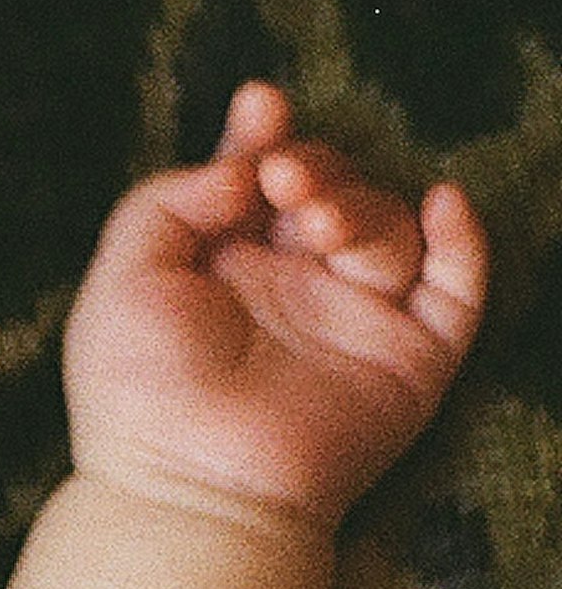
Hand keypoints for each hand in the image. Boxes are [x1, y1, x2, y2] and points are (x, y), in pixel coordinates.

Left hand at [62, 80, 485, 537]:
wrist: (188, 483)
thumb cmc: (138, 390)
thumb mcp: (123, 277)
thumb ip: (168, 200)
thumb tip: (245, 159)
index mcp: (225, 262)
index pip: (262, 177)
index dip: (265, 135)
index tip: (261, 105)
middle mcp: (294, 284)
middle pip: (331, 191)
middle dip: (313, 168)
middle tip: (282, 178)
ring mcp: (356, 318)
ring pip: (388, 228)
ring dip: (360, 206)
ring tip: (311, 222)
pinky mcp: (411, 358)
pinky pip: (460, 289)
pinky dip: (465, 242)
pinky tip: (443, 202)